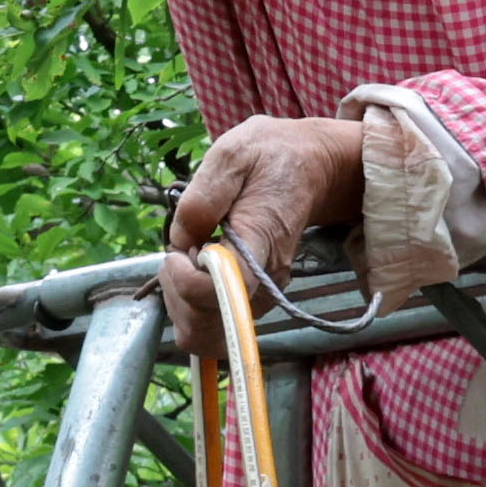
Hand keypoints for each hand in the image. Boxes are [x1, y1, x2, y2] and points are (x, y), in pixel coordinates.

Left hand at [159, 113, 366, 344]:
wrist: (310, 168)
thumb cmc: (270, 156)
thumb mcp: (233, 152)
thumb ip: (203, 196)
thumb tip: (181, 240)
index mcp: (259, 243)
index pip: (223, 293)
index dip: (187, 282)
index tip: (177, 250)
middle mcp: (263, 283)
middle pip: (205, 329)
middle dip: (176, 293)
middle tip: (179, 251)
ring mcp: (259, 296)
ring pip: (203, 334)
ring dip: (179, 301)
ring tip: (185, 257)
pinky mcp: (252, 300)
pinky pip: (210, 324)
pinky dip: (189, 304)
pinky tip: (193, 268)